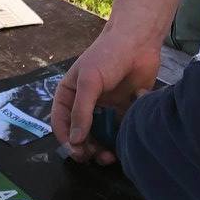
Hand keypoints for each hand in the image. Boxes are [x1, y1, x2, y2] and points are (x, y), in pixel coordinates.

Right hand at [52, 23, 162, 160]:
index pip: (61, 123)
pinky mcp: (122, 111)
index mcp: (69, 95)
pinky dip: (119, 139)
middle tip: (95, 156)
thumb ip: (82, 111)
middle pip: (80, 134)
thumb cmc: (108, 55)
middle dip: (85, 148)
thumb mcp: (89, 81)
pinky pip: (118, 132)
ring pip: (99, 137)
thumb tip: (75, 140)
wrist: (139, 42)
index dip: (66, 140)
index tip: (77, 151)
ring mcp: (104, 109)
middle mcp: (84, 104)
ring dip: (102, 149)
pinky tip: (124, 140)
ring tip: (109, 156)